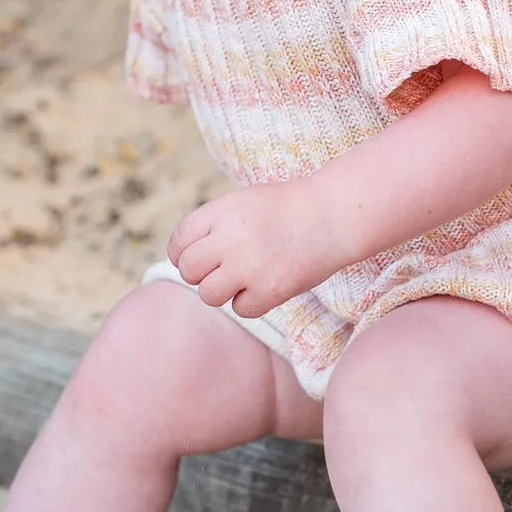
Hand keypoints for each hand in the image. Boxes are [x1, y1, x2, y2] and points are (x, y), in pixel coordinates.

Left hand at [167, 179, 350, 318]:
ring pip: (209, 294)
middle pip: (189, 270)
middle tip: (223, 269)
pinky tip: (265, 286)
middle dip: (202, 273)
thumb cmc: (286, 208)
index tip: (197, 257)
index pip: (179, 242)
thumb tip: (182, 258)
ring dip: (222, 291)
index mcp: (220, 212)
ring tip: (242, 279)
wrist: (332, 215)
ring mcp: (249, 266)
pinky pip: (241, 309)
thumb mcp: (242, 202)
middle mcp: (230, 239)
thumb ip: (212, 225)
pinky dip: (250, 302)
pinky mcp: (270, 290)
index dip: (182, 253)